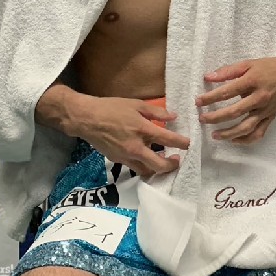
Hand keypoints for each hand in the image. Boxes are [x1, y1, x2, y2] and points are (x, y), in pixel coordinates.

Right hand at [73, 95, 189, 177]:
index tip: (189, 144)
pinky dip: (143, 165)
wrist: (86, 119)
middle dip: (172, 165)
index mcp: (143, 130)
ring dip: (157, 168)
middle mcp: (136, 147)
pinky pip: (134, 167)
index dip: (182, 143)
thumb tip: (173, 116)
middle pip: (159, 165)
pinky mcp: (117, 160)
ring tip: (163, 161)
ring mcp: (125, 157)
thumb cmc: (112, 108)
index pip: (169, 140)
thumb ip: (157, 112)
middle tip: (177, 159)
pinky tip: (146, 158)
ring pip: (146, 171)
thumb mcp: (136, 104)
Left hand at [197, 56, 275, 143]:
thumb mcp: (248, 63)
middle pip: (234, 112)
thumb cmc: (268, 67)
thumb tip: (208, 77)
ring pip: (246, 127)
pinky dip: (246, 140)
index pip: (227, 92)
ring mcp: (266, 110)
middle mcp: (260, 98)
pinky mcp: (270, 117)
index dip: (211, 98)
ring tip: (214, 135)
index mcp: (253, 82)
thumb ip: (228, 71)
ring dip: (229, 133)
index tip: (198, 101)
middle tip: (202, 119)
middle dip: (216, 117)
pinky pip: (258, 133)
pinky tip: (234, 140)